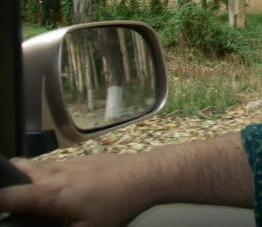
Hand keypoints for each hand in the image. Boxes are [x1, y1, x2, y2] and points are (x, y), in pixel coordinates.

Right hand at [0, 153, 154, 226]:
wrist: (146, 175)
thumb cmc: (117, 205)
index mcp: (49, 194)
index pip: (6, 195)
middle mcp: (54, 173)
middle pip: (17, 168)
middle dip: (7, 182)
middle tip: (11, 203)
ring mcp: (69, 162)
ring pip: (36, 166)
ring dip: (28, 179)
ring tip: (36, 202)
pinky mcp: (83, 159)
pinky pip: (55, 165)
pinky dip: (48, 177)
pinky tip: (63, 193)